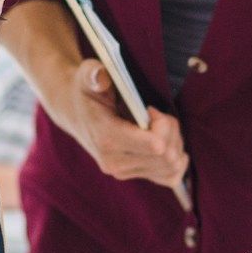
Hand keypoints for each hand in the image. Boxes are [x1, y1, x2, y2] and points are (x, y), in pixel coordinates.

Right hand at [60, 59, 188, 192]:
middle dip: (171, 131)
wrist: (75, 112)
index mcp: (107, 139)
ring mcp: (123, 173)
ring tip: (160, 127)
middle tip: (158, 115)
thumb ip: (94, 75)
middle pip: (167, 155)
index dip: (163, 123)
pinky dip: (176, 160)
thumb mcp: (87, 76)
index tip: (149, 109)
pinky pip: (170, 177)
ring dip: (174, 143)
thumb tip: (100, 76)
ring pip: (172, 166)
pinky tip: (167, 143)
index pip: (156, 145)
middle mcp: (114, 162)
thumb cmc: (87, 91)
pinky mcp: (133, 176)